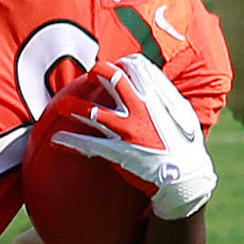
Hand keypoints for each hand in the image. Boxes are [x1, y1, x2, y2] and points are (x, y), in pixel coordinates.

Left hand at [51, 55, 216, 219]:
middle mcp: (142, 109)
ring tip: (60, 105)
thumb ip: (165, 98)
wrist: (186, 178)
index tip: (116, 68)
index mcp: (159, 98)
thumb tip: (154, 85)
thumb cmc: (186, 146)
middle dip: (97, 73)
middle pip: (113, 79)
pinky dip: (70, 142)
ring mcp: (128, 130)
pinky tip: (57, 140)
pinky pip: (89, 145)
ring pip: (94, 112)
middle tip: (89, 77)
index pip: (137, 67)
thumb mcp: (182, 114)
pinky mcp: (119, 151)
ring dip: (73, 107)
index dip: (123, 64)